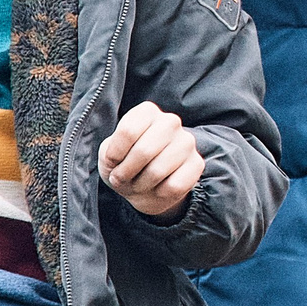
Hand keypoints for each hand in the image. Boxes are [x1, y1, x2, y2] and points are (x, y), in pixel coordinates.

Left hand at [99, 101, 203, 219]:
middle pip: (143, 151)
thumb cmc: (125, 164)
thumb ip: (110, 153)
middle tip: (121, 178)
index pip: (128, 131)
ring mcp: (187, 142)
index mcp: (147, 112)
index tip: (112, 162)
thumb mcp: (109, 155)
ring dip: (141, 185)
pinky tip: (159, 187)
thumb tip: (119, 161)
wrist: (145, 186)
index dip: (114, 154)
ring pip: (158, 171)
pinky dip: (159, 193)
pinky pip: (174, 186)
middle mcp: (170, 121)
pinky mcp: (197, 164)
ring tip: (138, 183)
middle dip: (127, 172)